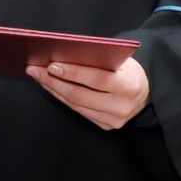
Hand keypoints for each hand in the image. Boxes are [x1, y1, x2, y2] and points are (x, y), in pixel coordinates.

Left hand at [27, 56, 149, 130]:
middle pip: (80, 95)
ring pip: (75, 105)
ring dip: (53, 89)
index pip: (96, 79)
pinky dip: (62, 98)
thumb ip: (97, 59)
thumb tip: (63, 55)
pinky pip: (78, 111)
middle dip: (53, 81)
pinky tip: (51, 87)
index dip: (72, 73)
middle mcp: (122, 107)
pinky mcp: (105, 126)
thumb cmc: (128, 71)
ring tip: (38, 76)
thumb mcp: (119, 61)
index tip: (51, 65)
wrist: (145, 92)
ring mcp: (113, 120)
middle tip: (35, 69)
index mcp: (129, 86)